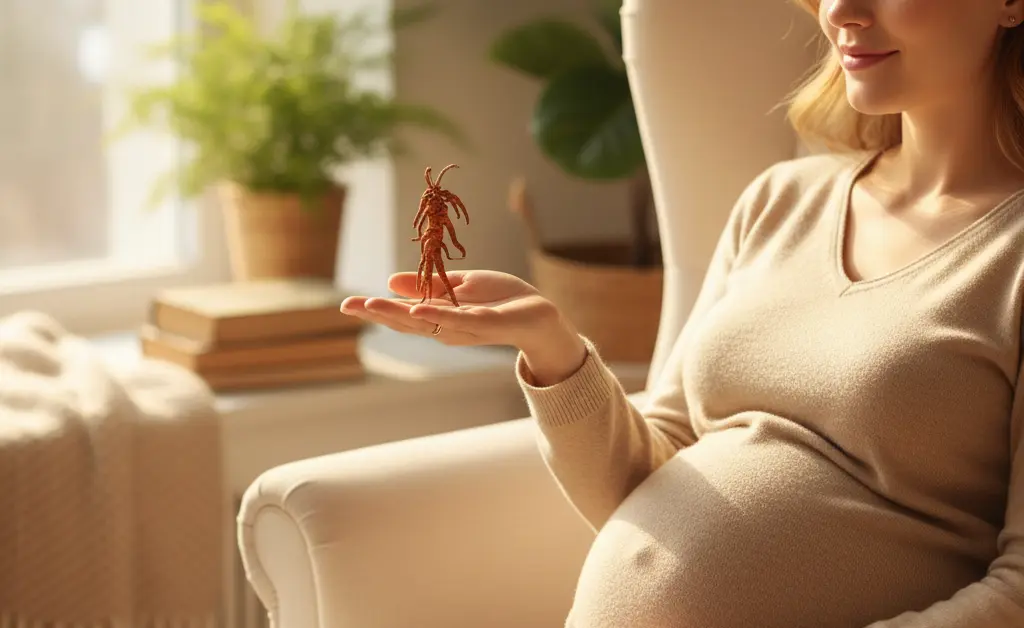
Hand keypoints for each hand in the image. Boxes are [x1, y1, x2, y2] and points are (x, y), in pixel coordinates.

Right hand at [340, 270, 546, 346]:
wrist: (540, 315)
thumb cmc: (502, 300)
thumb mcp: (460, 285)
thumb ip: (429, 284)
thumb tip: (391, 281)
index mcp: (439, 316)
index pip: (402, 313)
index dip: (376, 309)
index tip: (348, 304)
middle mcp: (447, 326)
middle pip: (407, 321)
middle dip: (378, 313)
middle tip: (349, 306)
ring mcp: (466, 327)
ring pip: (427, 322)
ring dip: (399, 314)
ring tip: (374, 306)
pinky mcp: (487, 323)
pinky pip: (459, 319)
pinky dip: (437, 315)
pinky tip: (418, 309)